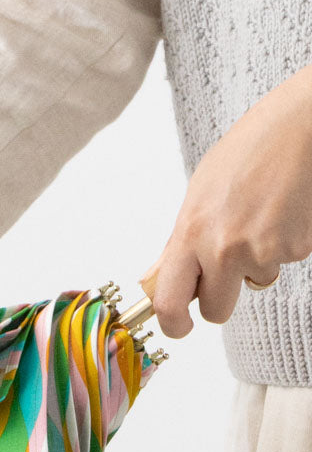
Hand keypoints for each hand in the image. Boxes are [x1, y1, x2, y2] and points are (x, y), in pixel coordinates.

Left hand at [141, 62, 311, 337]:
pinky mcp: (297, 247)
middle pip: (216, 310)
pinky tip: (285, 210)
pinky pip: (284, 260)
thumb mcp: (199, 195)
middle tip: (227, 268)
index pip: (169, 303)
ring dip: (257, 260)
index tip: (178, 327)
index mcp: (190, 235)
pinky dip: (286, 242)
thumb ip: (178, 244)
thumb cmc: (248, 152)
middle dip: (220, 297)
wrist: (302, 124)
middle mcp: (223, 249)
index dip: (174, 324)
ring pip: (255, 282)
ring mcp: (263, 251)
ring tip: (262, 215)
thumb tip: (155, 280)